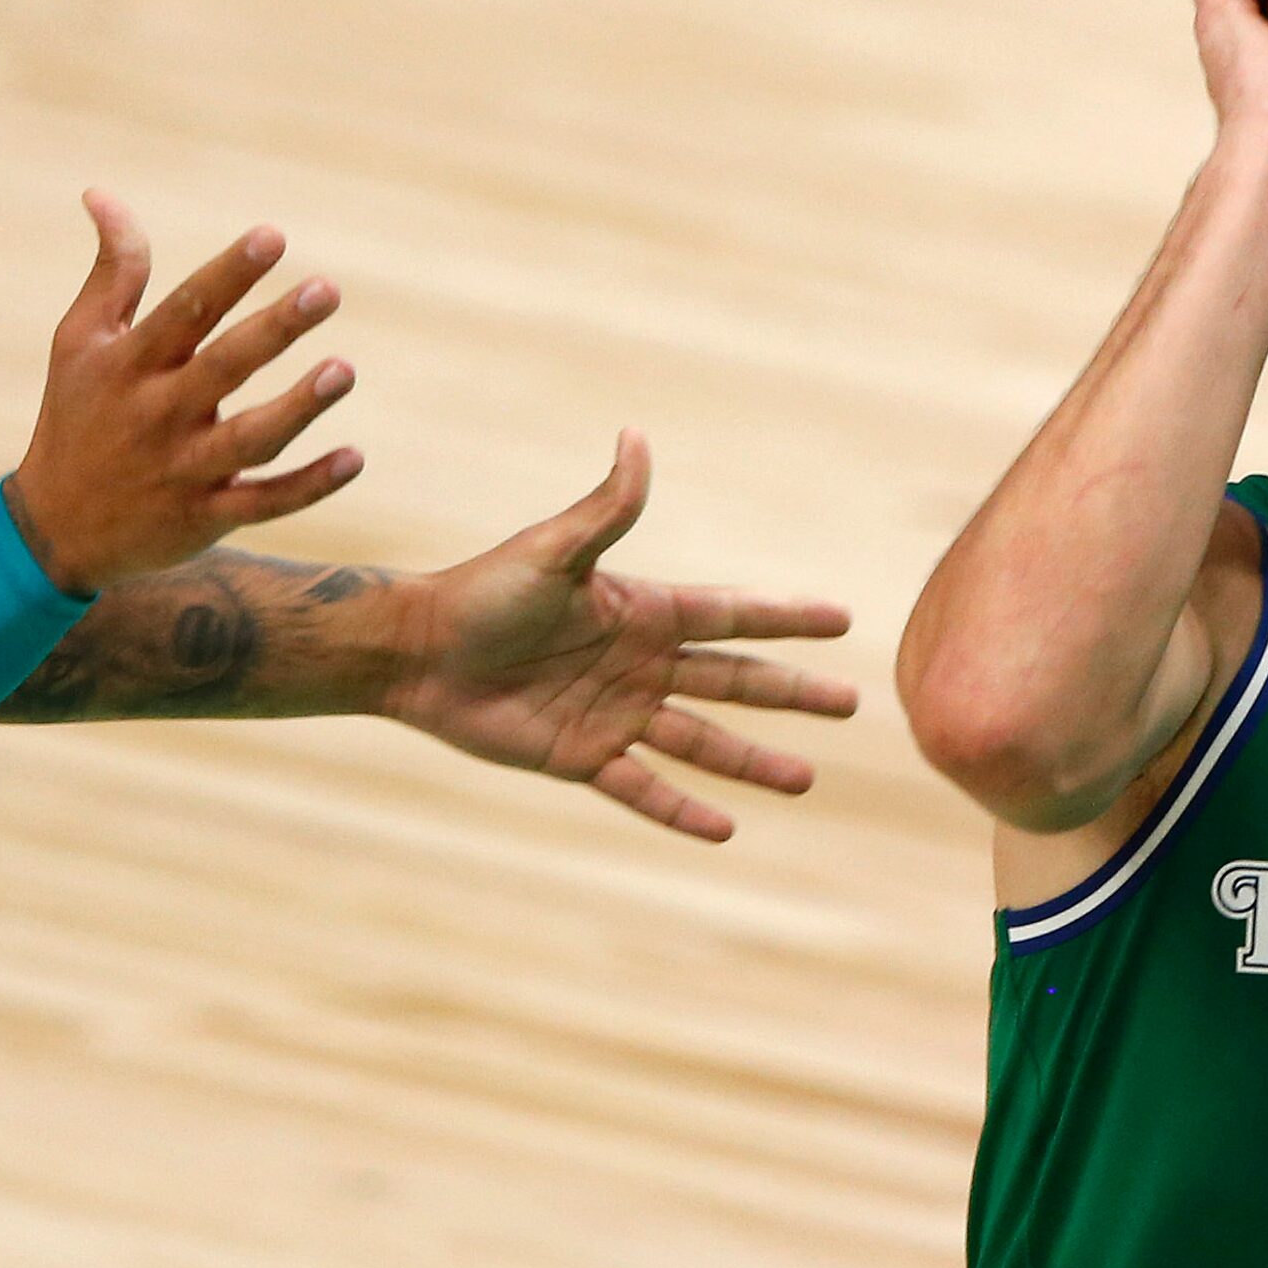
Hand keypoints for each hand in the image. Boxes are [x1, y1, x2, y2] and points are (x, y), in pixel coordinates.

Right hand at [8, 192, 360, 594]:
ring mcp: (185, 468)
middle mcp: (158, 413)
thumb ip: (113, 272)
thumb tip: (103, 194)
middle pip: (224, 366)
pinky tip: (355, 458)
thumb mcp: (82, 342)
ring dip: (299, 407)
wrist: (56, 526)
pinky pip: (266, 501)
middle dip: (275, 328)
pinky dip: (310, 485)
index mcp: (130, 364)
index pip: (186, 310)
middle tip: (327, 289)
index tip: (273, 236)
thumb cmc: (80, 416)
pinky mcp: (208, 515)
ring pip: (250, 439)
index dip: (229, 273)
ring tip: (345, 370)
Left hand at [382, 431, 855, 841]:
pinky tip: (725, 830)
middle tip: (851, 704)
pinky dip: (682, 811)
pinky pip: (643, 789)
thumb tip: (637, 437)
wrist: (416, 651)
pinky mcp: (583, 756)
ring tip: (805, 778)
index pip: (733, 614)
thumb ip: (606, 509)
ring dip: (754, 761)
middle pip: (736, 681)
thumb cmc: (482, 592)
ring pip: (704, 742)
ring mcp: (618, 713)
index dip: (788, 617)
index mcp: (644, 610)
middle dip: (794, 694)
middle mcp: (642, 664)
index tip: (842, 619)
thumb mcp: (552, 550)